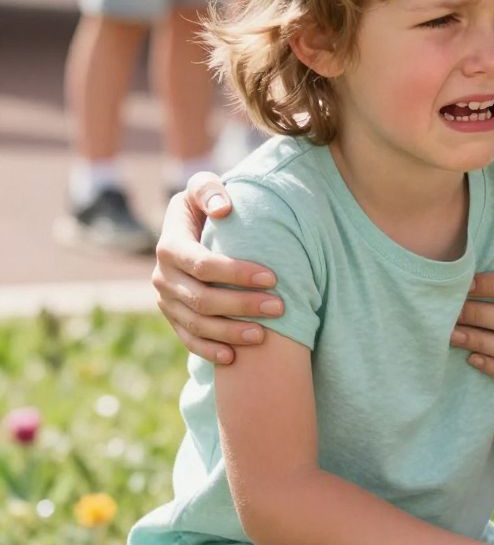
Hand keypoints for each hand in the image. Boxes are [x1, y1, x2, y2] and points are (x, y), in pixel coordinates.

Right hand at [152, 173, 282, 364]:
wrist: (191, 226)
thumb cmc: (206, 204)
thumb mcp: (203, 186)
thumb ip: (209, 190)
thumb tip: (223, 210)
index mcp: (169, 245)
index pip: (203, 264)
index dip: (237, 273)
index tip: (272, 278)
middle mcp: (162, 275)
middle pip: (202, 299)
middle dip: (242, 305)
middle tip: (279, 308)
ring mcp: (165, 300)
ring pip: (196, 324)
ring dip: (230, 332)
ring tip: (263, 335)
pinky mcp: (172, 316)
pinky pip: (187, 340)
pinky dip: (208, 350)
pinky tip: (233, 358)